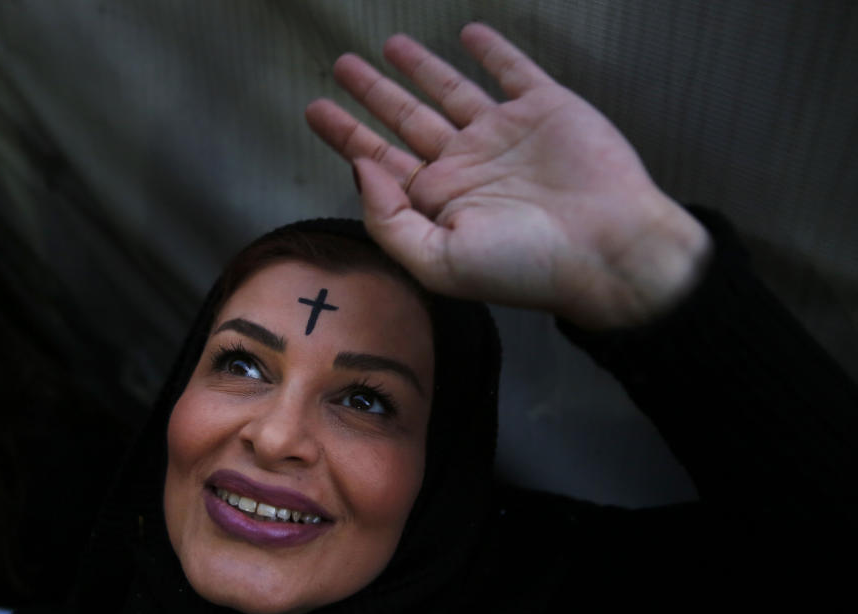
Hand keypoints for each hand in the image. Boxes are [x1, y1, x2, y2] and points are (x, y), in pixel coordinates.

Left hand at [306, 23, 709, 328]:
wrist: (609, 251)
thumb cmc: (526, 268)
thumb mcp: (438, 261)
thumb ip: (388, 218)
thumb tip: (359, 167)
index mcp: (439, 202)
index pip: (380, 162)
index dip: (346, 135)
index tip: (316, 110)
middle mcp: (467, 165)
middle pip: (406, 120)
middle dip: (373, 94)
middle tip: (342, 67)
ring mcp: (505, 135)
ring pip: (450, 91)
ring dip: (419, 68)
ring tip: (388, 45)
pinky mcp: (545, 109)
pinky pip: (511, 70)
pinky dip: (491, 51)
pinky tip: (468, 34)